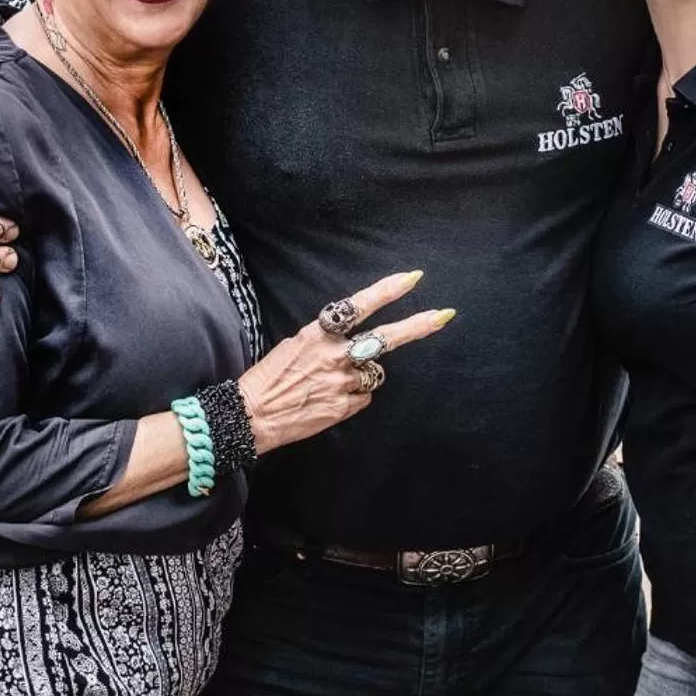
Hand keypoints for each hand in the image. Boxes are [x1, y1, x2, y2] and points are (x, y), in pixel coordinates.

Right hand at [238, 271, 454, 451]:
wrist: (250, 417)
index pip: (359, 306)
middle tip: (445, 315)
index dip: (388, 291)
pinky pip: (362, 399)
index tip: (413, 279)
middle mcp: (336, 355)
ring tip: (330, 384)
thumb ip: (326, 342)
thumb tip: (350, 346)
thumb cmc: (268, 379)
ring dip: (360, 377)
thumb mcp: (294, 346)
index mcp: (319, 334)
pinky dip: (351, 399)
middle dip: (418, 326)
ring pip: (373, 375)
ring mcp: (343, 383)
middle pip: (386, 338)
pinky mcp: (344, 407)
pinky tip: (327, 401)